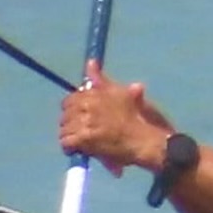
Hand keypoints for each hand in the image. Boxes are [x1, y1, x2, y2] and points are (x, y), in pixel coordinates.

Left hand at [59, 74, 180, 176]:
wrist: (148, 143)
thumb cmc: (143, 120)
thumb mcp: (125, 95)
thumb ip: (103, 80)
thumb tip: (91, 62)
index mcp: (99, 92)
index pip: (73, 98)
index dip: (76, 109)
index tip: (84, 117)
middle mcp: (89, 104)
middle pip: (66, 113)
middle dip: (73, 122)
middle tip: (85, 131)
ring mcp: (85, 121)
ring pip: (64, 129)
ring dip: (72, 136)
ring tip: (84, 142)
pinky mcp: (83, 138)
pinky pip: (66, 142)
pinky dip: (71, 148)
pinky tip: (81, 150)